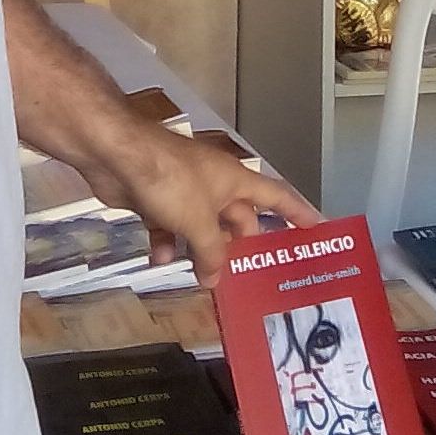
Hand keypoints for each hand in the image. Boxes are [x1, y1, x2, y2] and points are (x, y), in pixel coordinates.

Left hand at [100, 125, 319, 290]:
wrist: (118, 155)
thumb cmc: (169, 181)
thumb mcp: (199, 222)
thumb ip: (212, 254)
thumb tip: (216, 279)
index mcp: (235, 180)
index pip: (277, 197)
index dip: (298, 212)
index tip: (317, 229)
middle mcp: (215, 184)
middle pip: (237, 218)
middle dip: (239, 245)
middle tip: (246, 275)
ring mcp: (184, 190)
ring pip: (202, 226)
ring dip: (200, 251)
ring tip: (202, 279)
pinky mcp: (157, 197)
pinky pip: (170, 226)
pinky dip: (168, 243)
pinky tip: (160, 260)